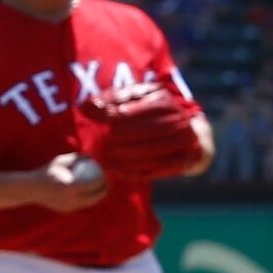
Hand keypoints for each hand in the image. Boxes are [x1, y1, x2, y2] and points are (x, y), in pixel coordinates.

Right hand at [36, 152, 108, 210]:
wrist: (33, 189)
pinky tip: (89, 193)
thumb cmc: (47, 172)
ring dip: (97, 197)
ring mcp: (70, 207)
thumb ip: (76, 157)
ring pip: (89, 203)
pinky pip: (80, 205)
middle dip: (104, 190)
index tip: (105, 174)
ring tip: (100, 189)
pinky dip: (86, 199)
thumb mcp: (60, 160)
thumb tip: (91, 156)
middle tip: (106, 183)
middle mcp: (72, 200)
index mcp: (72, 187)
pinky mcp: (67, 211)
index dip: (102, 180)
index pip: (93, 185)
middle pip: (94, 197)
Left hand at [75, 80, 208, 178]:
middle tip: (106, 140)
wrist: (187, 135)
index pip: (146, 107)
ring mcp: (183, 143)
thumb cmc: (151, 114)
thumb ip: (111, 102)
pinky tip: (117, 170)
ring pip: (154, 150)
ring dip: (129, 155)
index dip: (126, 114)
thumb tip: (86, 107)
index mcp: (167, 102)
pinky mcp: (181, 162)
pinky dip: (136, 170)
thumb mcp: (133, 102)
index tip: (107, 120)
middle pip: (152, 129)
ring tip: (108, 156)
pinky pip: (157, 168)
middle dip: (127, 135)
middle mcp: (180, 121)